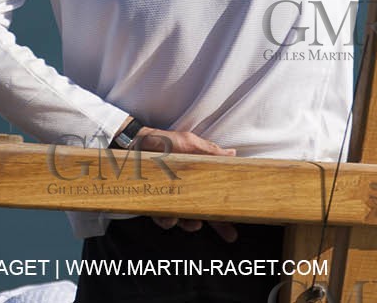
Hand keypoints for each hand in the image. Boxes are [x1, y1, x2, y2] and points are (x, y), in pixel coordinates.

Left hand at [137, 127, 240, 242]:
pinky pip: (164, 219)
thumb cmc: (163, 142)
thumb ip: (210, 151)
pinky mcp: (154, 204)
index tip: (241, 218)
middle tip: (230, 234)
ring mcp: (171, 199)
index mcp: (198, 177)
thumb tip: (232, 154)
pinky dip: (168, 221)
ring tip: (194, 223)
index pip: (217, 194)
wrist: (134, 143)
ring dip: (190, 223)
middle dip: (219, 225)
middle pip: (206, 212)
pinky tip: (170, 219)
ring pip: (185, 219)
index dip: (228, 207)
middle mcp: (187, 190)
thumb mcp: (189, 143)